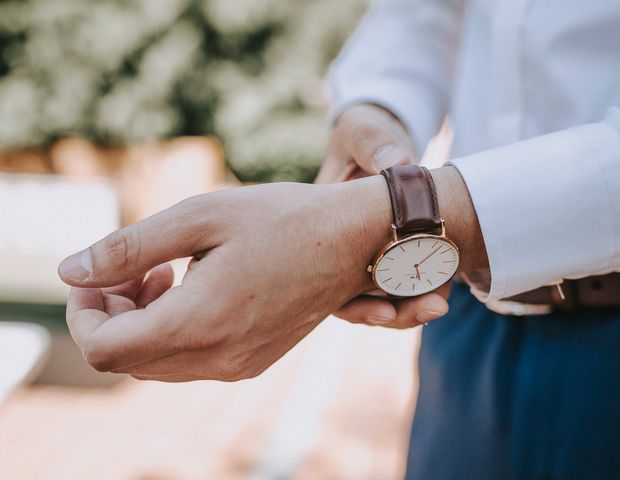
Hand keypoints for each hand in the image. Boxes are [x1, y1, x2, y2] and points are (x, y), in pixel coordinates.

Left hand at [59, 177, 396, 380]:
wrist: (353, 239)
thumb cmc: (283, 217)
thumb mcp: (201, 216)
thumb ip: (129, 247)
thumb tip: (70, 272)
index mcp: (202, 321)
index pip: (105, 349)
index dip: (84, 313)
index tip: (96, 273)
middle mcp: (220, 357)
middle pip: (128, 361)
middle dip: (112, 314)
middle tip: (131, 266)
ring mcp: (240, 365)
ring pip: (157, 364)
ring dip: (141, 322)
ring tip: (163, 271)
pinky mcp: (254, 360)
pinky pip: (191, 361)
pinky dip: (173, 331)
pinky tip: (193, 288)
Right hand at [316, 103, 450, 328]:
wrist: (379, 143)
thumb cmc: (362, 138)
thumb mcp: (361, 133)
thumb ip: (372, 143)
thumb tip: (396, 160)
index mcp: (319, 228)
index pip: (325, 280)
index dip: (353, 304)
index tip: (386, 310)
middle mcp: (338, 251)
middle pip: (355, 301)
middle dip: (394, 313)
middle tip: (432, 308)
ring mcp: (364, 255)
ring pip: (381, 298)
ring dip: (411, 307)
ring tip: (441, 303)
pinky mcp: (391, 253)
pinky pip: (403, 283)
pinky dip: (422, 289)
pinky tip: (446, 285)